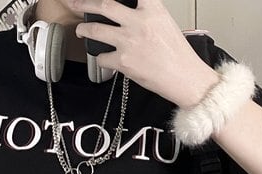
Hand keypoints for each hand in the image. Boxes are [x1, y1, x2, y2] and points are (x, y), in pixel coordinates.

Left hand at [70, 0, 218, 105]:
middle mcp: (138, 22)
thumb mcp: (166, 24)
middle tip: (76, 3)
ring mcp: (129, 41)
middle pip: (104, 5)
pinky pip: (102, 58)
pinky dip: (100, 59)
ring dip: (84, 29)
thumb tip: (128, 16)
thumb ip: (147, 16)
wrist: (184, 78)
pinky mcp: (123, 62)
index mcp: (152, 9)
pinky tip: (102, 59)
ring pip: (96, 30)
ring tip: (81, 29)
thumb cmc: (178, 56)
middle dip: (85, 3)